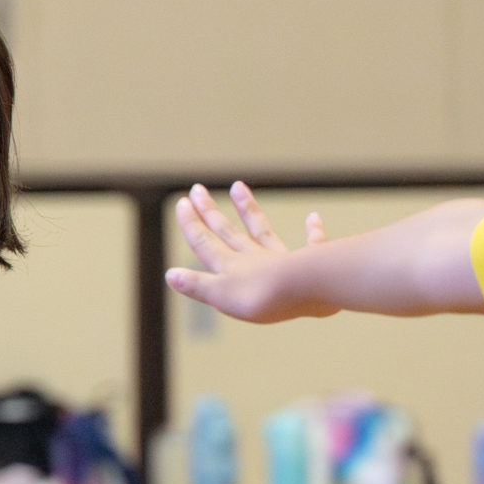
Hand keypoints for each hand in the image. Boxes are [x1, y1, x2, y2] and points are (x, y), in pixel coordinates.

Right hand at [166, 181, 335, 321]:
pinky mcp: (308, 263)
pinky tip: (313, 217)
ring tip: (238, 187)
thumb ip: (196, 285)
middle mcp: (252, 257)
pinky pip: (311, 242)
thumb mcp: (220, 296)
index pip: (205, 242)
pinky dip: (312, 230)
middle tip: (198, 189)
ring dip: (248, 209)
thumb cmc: (263, 297)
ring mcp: (279, 258)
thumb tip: (170, 275)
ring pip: (260, 230)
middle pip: (227, 231)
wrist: (306, 290)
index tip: (183, 202)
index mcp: (230, 266)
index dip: (192, 224)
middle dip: (210, 211)